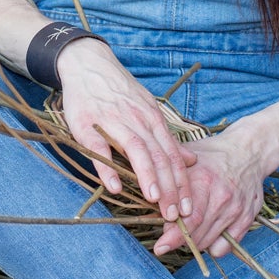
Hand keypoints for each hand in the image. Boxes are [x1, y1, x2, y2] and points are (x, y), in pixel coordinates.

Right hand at [56, 39, 195, 222]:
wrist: (88, 63)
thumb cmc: (119, 91)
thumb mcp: (148, 109)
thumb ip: (167, 137)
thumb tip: (191, 161)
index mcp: (153, 118)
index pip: (172, 155)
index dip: (182, 183)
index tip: (190, 208)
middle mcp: (138, 120)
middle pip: (158, 156)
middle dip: (169, 187)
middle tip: (176, 215)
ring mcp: (113, 121)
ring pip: (136, 150)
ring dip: (147, 176)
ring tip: (154, 201)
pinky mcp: (87, 125)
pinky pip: (99, 148)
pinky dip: (107, 168)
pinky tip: (115, 187)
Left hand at [152, 124, 266, 258]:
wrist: (249, 152)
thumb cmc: (212, 155)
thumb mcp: (188, 156)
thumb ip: (166, 172)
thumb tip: (144, 188)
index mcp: (204, 180)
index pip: (188, 218)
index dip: (172, 236)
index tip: (160, 247)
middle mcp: (222, 196)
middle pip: (197, 233)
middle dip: (179, 240)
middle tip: (166, 240)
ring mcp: (236, 209)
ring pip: (209, 241)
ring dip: (193, 242)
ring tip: (186, 231)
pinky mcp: (247, 218)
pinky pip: (226, 246)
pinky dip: (213, 246)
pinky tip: (206, 232)